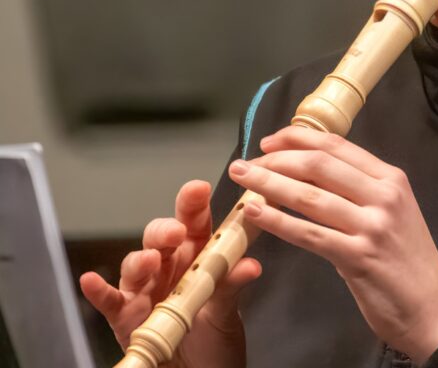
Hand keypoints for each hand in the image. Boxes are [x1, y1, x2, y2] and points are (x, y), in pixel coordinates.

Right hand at [79, 180, 261, 367]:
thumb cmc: (216, 343)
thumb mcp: (227, 312)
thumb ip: (232, 286)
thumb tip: (250, 265)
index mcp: (197, 259)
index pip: (195, 225)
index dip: (193, 205)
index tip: (198, 189)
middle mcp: (168, 269)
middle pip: (160, 239)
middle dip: (165, 230)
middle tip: (176, 232)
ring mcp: (145, 292)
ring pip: (136, 265)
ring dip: (140, 259)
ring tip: (149, 261)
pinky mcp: (126, 318)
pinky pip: (109, 301)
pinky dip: (98, 290)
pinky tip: (91, 280)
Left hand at [228, 127, 437, 363]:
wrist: (434, 309)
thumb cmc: (409, 263)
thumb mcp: (392, 214)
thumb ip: (359, 193)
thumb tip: (309, 177)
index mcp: (391, 179)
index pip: (338, 147)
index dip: (299, 139)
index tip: (270, 141)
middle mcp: (384, 195)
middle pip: (321, 165)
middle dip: (277, 159)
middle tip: (248, 163)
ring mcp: (372, 225)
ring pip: (310, 196)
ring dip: (269, 184)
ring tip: (243, 179)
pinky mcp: (358, 257)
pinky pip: (309, 234)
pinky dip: (278, 221)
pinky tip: (256, 213)